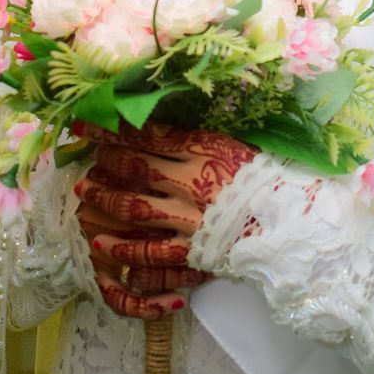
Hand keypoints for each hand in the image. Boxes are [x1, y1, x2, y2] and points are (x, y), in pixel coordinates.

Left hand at [72, 120, 256, 320]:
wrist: (289, 222)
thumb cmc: (262, 177)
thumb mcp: (228, 145)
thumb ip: (192, 139)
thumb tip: (154, 129)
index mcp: (203, 151)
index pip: (149, 135)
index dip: (114, 129)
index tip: (88, 123)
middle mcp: (190, 181)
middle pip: (137, 166)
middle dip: (106, 159)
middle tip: (87, 156)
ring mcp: (188, 217)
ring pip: (135, 205)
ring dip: (105, 197)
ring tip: (84, 190)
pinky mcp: (190, 249)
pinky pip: (149, 250)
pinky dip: (123, 246)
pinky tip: (101, 241)